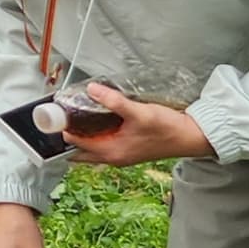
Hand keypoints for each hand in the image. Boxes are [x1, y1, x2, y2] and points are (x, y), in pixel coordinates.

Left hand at [65, 83, 211, 164]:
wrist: (191, 138)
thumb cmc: (168, 129)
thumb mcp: (139, 112)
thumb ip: (114, 101)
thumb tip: (92, 90)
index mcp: (111, 152)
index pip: (75, 143)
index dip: (63, 128)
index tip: (56, 112)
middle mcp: (113, 157)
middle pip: (79, 149)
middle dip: (68, 134)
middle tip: (62, 114)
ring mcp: (121, 154)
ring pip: (91, 147)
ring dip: (82, 134)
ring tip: (75, 114)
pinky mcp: (128, 149)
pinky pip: (103, 144)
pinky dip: (95, 134)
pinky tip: (97, 119)